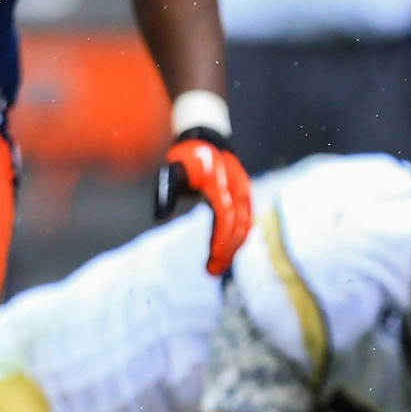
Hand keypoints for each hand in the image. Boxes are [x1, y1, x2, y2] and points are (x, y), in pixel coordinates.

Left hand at [157, 128, 252, 275]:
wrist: (208, 139)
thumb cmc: (186, 158)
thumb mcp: (171, 170)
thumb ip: (166, 193)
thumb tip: (161, 218)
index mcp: (218, 181)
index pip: (225, 214)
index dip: (221, 237)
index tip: (213, 257)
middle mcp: (237, 187)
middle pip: (239, 224)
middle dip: (228, 250)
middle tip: (212, 271)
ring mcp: (245, 191)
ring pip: (247, 225)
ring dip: (235, 248)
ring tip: (219, 267)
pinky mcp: (248, 196)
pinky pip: (249, 221)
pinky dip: (241, 238)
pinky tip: (229, 252)